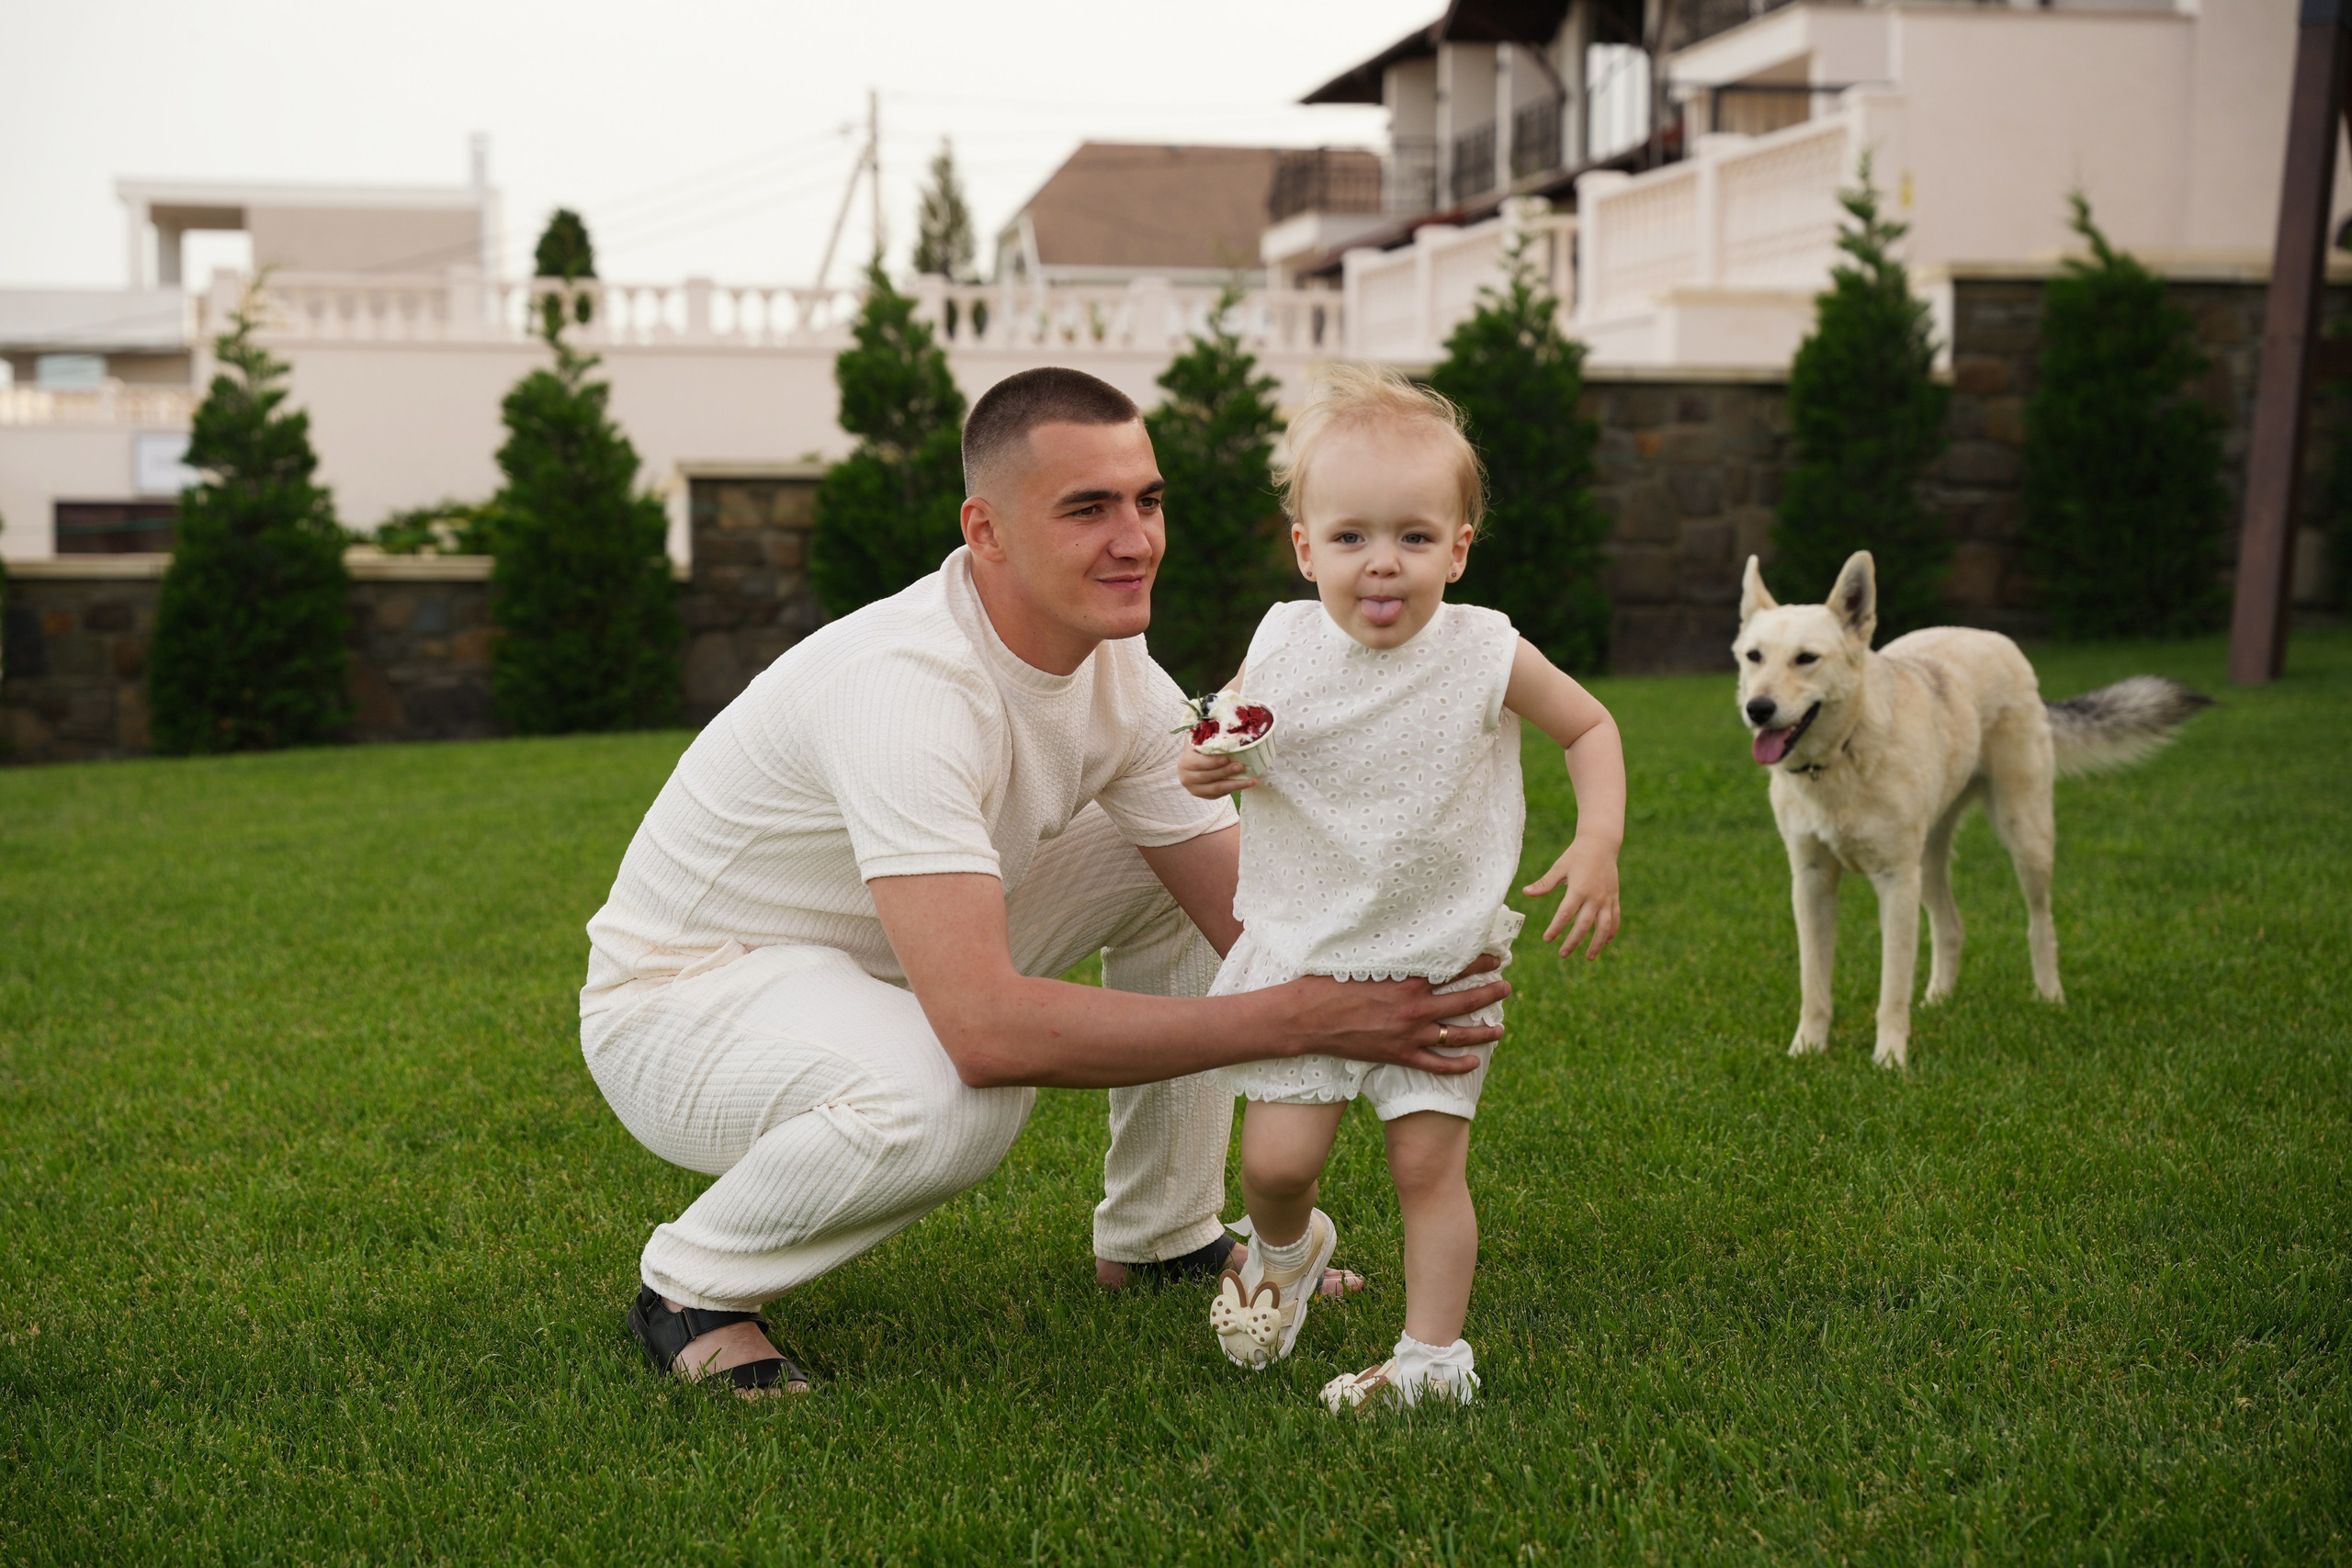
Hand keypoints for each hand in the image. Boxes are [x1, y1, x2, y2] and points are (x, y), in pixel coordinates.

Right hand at [1178, 743, 1254, 799]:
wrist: (1193, 762)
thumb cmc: (1199, 748)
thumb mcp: (1200, 740)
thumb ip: (1209, 736)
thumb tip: (1226, 727)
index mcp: (1184, 762)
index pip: (1199, 763)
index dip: (1213, 762)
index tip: (1227, 758)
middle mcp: (1186, 778)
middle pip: (1208, 777)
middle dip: (1226, 772)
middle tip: (1242, 767)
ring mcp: (1195, 789)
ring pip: (1216, 789)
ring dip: (1235, 784)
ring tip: (1251, 780)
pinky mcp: (1205, 796)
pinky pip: (1221, 794)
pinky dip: (1234, 789)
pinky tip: (1245, 784)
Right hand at [1273, 954, 1508, 1073]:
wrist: (1307, 1018)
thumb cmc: (1329, 984)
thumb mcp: (1362, 961)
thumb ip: (1390, 956)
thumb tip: (1405, 940)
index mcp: (1407, 981)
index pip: (1453, 968)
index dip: (1479, 962)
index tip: (1495, 957)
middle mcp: (1414, 1008)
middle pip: (1464, 1000)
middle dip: (1490, 993)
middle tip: (1507, 988)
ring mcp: (1408, 1034)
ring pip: (1457, 1034)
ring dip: (1483, 1031)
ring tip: (1500, 1028)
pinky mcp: (1398, 1055)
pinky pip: (1435, 1064)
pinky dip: (1456, 1065)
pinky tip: (1473, 1063)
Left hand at [1524, 837, 1620, 958]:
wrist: (1601, 843)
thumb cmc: (1577, 855)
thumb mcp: (1559, 867)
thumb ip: (1544, 883)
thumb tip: (1526, 892)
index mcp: (1579, 889)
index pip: (1565, 914)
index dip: (1556, 928)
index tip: (1547, 939)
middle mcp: (1595, 897)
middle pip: (1584, 925)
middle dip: (1573, 941)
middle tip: (1562, 954)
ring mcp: (1607, 898)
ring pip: (1604, 926)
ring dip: (1597, 943)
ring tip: (1588, 957)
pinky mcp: (1614, 897)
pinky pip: (1615, 918)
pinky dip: (1611, 931)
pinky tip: (1606, 942)